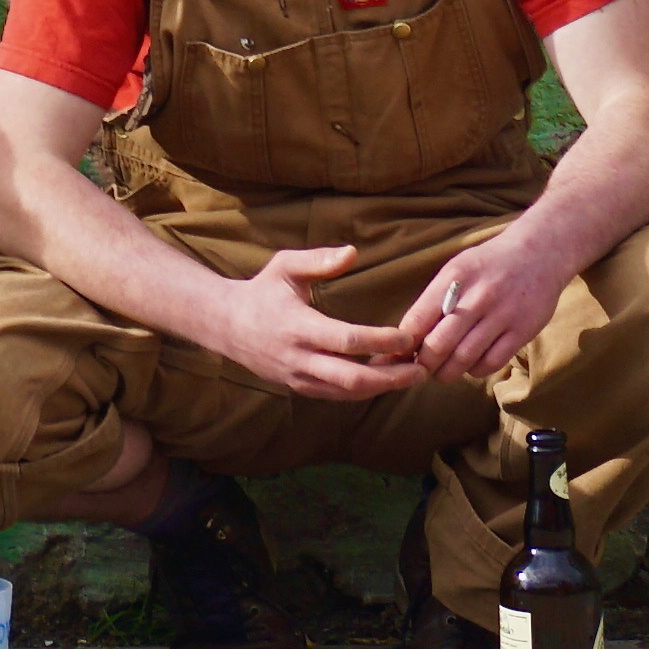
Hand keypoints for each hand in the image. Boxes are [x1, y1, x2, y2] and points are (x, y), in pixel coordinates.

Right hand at [207, 241, 431, 400]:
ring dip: (383, 387)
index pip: (348, 340)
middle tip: (422, 369)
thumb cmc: (261, 290)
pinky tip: (385, 379)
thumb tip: (353, 253)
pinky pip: (338, 395)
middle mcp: (299, 358)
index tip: (408, 336)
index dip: (382, 341)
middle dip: (392, 378)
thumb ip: (318, 260)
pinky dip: (365, 390)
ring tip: (411, 375)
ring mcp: (299, 377)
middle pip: (353, 379)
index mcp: (298, 326)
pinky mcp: (300, 388)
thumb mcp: (284, 265)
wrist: (225, 325)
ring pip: (348, 393)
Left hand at [399, 233, 562, 384]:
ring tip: (442, 373)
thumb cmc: (490, 264)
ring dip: (448, 372)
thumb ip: (435, 299)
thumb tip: (408, 335)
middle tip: (421, 370)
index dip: (404, 344)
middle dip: (424, 364)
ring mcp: (502, 315)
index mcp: (454, 277)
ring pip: (465, 358)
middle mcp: (477, 296)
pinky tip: (471, 365)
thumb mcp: (457, 269)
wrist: (539, 254)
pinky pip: (492, 362)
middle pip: (439, 344)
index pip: (418, 319)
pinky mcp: (522, 331)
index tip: (400, 355)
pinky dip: (476, 370)